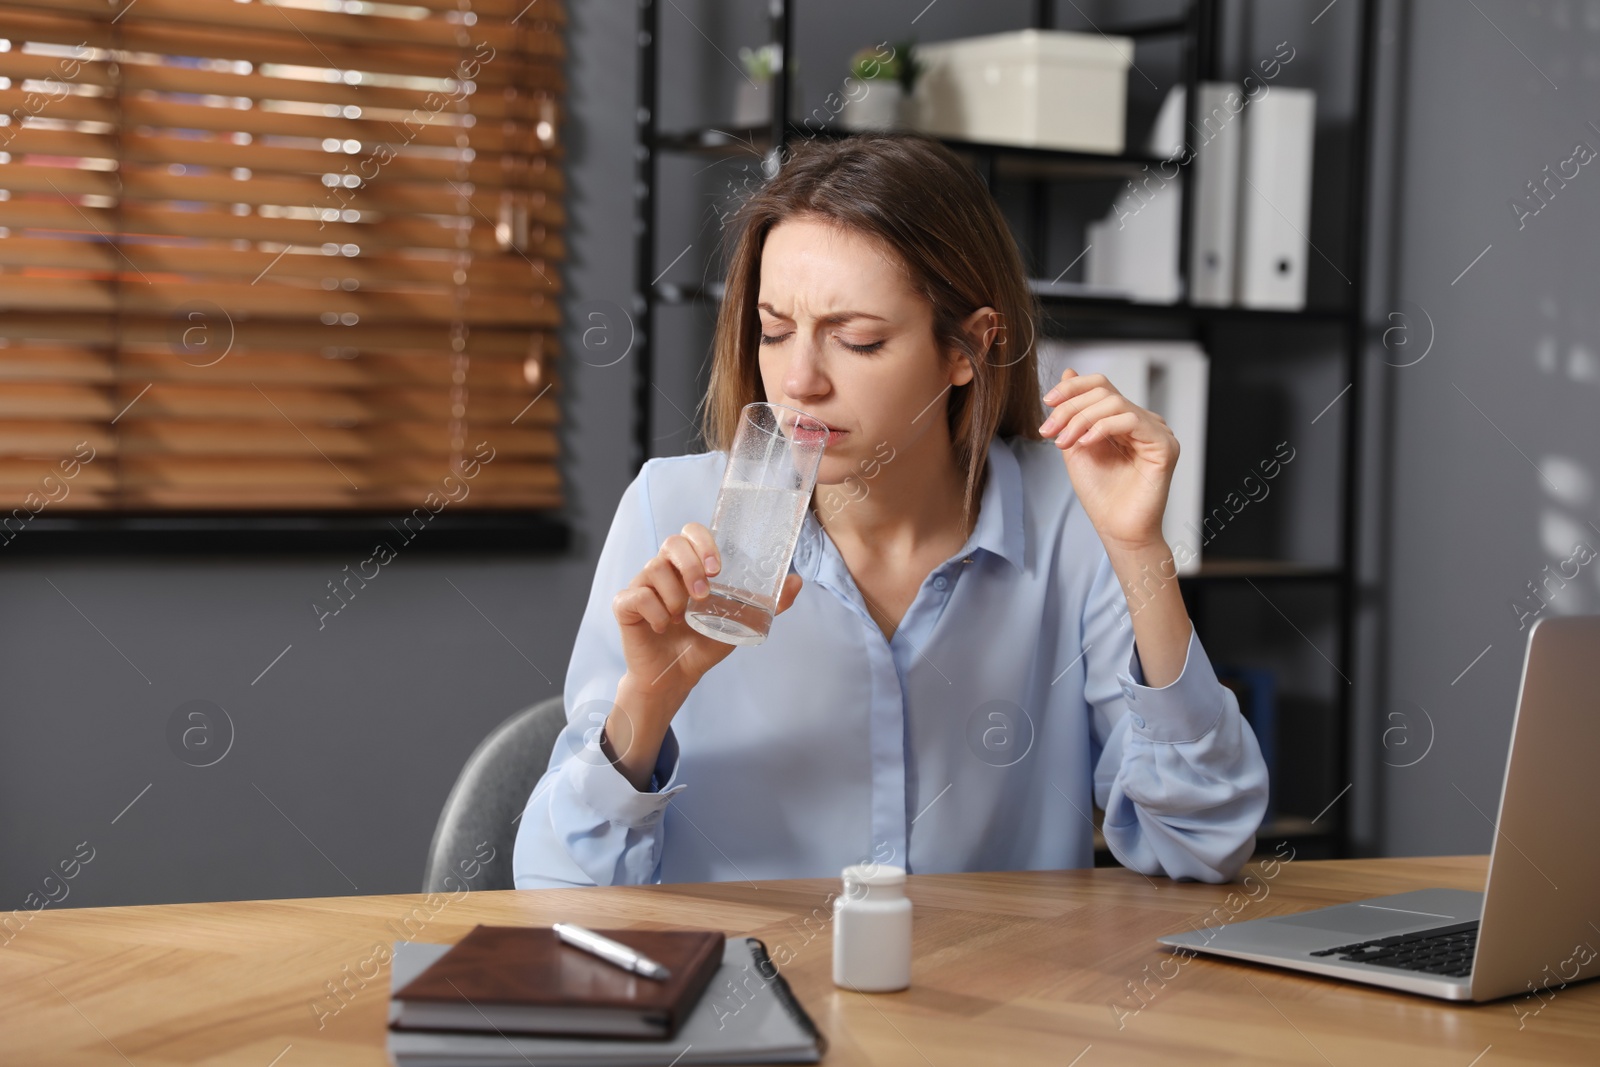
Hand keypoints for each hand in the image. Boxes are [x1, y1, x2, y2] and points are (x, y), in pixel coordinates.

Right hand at [612, 522, 804, 700]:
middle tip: (703, 595)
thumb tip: (797, 581)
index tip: (717, 567)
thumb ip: (766, 603)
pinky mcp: (625, 605)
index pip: (690, 532)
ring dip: (674, 596)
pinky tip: (663, 626)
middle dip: (690, 566)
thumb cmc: (703, 642)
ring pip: (653, 570)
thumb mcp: (739, 621)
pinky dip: (654, 612)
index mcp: (688, 566)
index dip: (702, 541)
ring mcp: (642, 585)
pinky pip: (636, 596)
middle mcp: (664, 569)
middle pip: (671, 543)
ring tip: (681, 618)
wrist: (677, 676)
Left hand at [1037, 369, 1177, 550]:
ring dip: (1081, 419)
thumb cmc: (1100, 493)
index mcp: (1122, 419)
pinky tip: (1086, 443)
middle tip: (1049, 431)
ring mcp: (1156, 431)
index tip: (1047, 402)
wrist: (1116, 528)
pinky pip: (1132, 421)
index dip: (1072, 388)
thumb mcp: (1075, 446)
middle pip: (1104, 392)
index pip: (1101, 386)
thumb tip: (1068, 372)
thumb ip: (1072, 413)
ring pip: (1115, 403)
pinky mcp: (1164, 445)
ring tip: (1063, 442)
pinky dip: (1103, 428)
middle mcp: (1142, 421)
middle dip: (1069, 409)